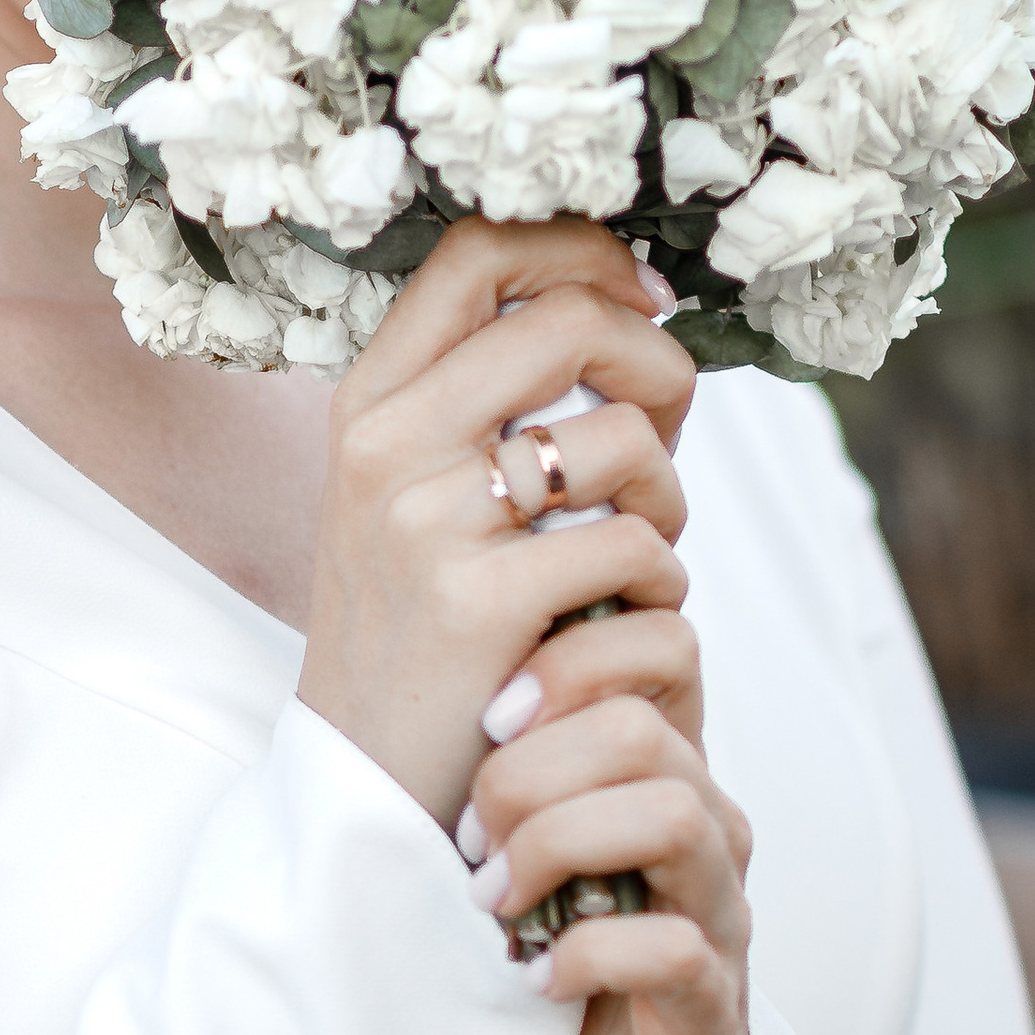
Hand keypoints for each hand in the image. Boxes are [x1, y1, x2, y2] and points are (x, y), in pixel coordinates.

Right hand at [296, 217, 694, 829]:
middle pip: (567, 319)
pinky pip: (634, 545)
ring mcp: (425, 521)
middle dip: (659, 363)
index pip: (479, 250)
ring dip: (669, 495)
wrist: (364, 784)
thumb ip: (489, 403)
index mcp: (369, 401)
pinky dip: (663, 579)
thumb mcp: (413, 494)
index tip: (644, 296)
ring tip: (643, 546)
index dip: (582, 250)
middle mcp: (384, 444)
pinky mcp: (478, 603)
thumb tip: (632, 307)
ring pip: (622, 437)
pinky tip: (631, 612)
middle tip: (670, 428)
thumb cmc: (423, 632)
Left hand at [463, 601, 754, 1034]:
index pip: (642, 653)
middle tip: (467, 834)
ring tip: (492, 901)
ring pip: (672, 816)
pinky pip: (673, 948)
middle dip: (528, 770)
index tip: (478, 720)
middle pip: (639, 728)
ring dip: (555, 846)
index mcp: (654, 769)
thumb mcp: (508, 844)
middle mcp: (702, 824)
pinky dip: (586, 956)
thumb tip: (388, 642)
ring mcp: (715, 910)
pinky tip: (534, 978)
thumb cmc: (543, 960)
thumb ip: (483, 753)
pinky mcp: (711, 1002)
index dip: (555, 666)